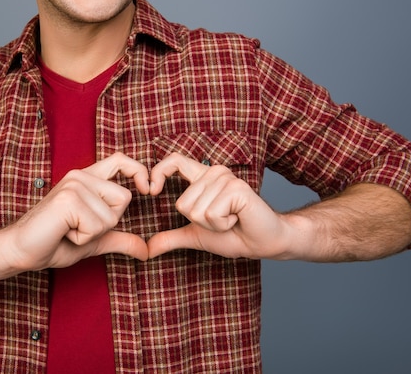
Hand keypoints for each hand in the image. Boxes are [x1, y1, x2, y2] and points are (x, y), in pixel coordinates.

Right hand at [0, 153, 149, 269]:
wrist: (19, 251)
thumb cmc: (53, 242)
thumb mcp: (94, 241)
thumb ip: (120, 239)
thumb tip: (146, 251)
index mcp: (87, 179)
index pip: (120, 160)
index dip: (139, 171)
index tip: (148, 189)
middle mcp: (80, 176)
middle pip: (124, 197)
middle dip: (108, 223)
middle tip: (78, 227)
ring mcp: (74, 185)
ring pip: (111, 216)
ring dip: (92, 234)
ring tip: (68, 230)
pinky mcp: (68, 199)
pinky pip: (98, 226)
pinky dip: (83, 238)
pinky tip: (63, 232)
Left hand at [148, 153, 292, 259]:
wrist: (263, 243)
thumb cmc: (233, 236)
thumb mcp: (195, 236)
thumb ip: (171, 238)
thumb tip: (147, 249)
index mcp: (202, 178)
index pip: (174, 161)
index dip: (158, 172)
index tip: (152, 191)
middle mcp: (214, 173)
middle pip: (182, 203)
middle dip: (199, 222)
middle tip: (221, 220)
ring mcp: (226, 178)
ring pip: (196, 210)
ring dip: (213, 224)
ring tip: (231, 219)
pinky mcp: (237, 189)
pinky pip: (211, 213)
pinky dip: (222, 225)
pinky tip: (237, 219)